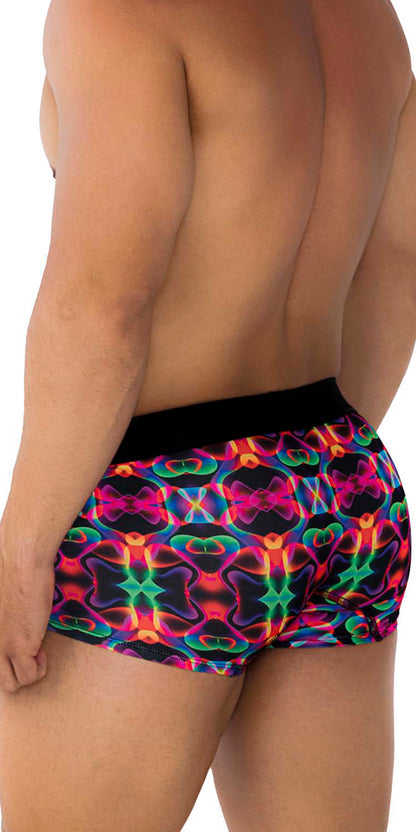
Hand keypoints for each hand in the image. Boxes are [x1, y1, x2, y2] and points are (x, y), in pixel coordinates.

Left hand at [0, 545, 54, 692]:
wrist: (21, 561)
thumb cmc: (11, 571)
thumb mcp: (0, 604)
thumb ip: (2, 621)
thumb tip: (11, 625)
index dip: (6, 660)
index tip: (18, 645)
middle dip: (15, 671)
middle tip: (27, 653)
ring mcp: (0, 647)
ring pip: (10, 684)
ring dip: (27, 672)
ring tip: (35, 651)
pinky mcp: (18, 646)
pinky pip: (30, 676)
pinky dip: (39, 668)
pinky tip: (42, 650)